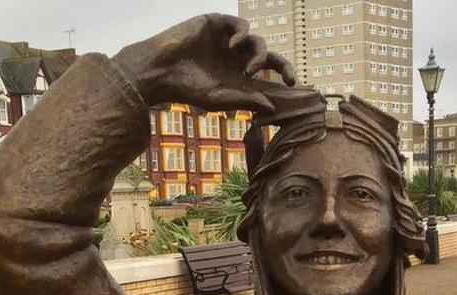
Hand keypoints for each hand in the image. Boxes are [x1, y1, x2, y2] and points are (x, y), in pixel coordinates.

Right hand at [114, 14, 296, 113]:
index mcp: (237, 79)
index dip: (281, 82)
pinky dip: (243, 35)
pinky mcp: (218, 24)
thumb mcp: (220, 99)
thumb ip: (246, 100)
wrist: (160, 70)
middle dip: (283, 66)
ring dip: (260, 56)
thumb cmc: (186, 89)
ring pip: (258, 42)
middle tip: (289, 78)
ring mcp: (227, 41)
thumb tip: (272, 107)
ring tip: (250, 69)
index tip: (296, 90)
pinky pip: (241, 26)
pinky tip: (234, 46)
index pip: (267, 79)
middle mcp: (236, 60)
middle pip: (269, 58)